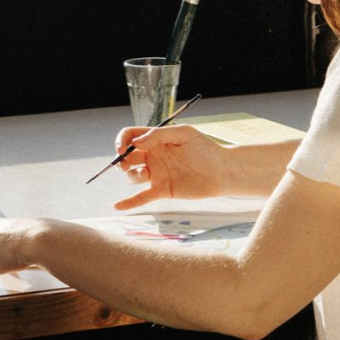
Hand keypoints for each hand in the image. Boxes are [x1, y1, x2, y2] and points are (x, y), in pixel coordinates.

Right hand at [113, 124, 227, 209]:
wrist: (221, 171)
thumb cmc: (205, 148)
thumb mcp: (184, 133)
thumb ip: (159, 134)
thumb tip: (136, 142)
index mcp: (156, 140)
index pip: (131, 136)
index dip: (122, 141)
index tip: (122, 148)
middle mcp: (153, 156)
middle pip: (127, 157)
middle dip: (121, 160)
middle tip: (125, 163)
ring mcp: (157, 174)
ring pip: (133, 176)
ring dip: (132, 175)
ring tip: (144, 175)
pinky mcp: (163, 190)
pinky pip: (142, 197)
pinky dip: (130, 202)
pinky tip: (118, 206)